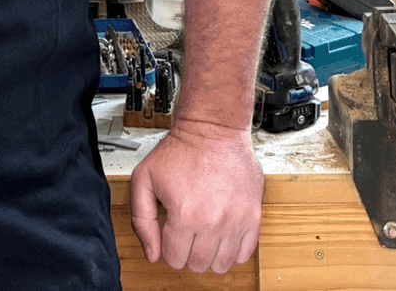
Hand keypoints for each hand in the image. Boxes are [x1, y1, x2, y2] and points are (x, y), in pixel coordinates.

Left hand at [127, 119, 262, 273]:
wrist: (213, 130)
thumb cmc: (180, 150)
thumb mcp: (144, 179)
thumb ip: (142, 220)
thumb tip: (153, 254)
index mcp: (184, 214)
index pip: (174, 259)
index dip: (167, 248)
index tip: (170, 233)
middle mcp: (213, 221)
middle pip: (198, 265)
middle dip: (187, 254)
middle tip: (186, 234)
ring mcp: (237, 220)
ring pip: (222, 264)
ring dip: (210, 256)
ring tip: (204, 236)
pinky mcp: (254, 215)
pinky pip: (245, 254)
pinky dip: (233, 251)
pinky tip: (222, 235)